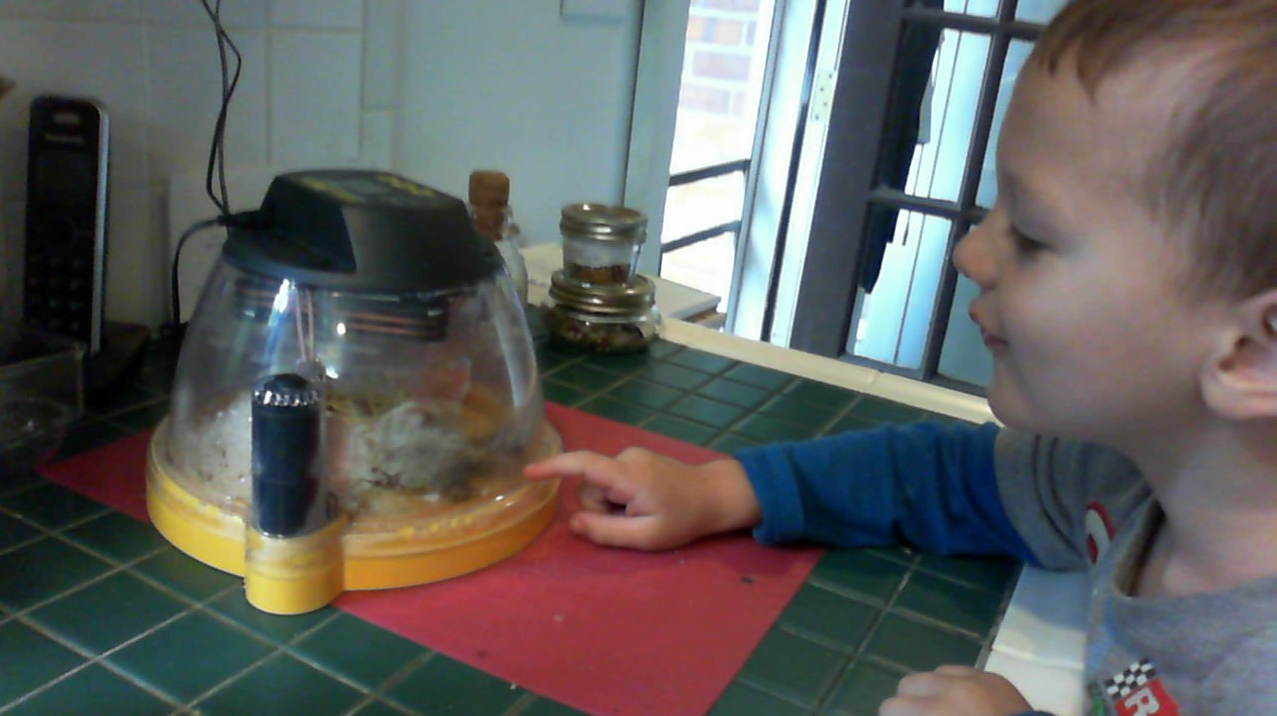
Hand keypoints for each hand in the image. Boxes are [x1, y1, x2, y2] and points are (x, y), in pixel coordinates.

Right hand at [523, 448, 760, 550]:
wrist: (715, 495)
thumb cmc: (684, 518)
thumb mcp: (647, 537)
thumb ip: (606, 532)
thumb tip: (573, 523)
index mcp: (628, 475)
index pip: (583, 464)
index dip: (553, 467)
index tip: (528, 474)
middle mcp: (626, 458)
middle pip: (589, 487)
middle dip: (600, 509)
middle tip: (632, 522)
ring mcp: (631, 456)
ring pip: (599, 486)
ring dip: (611, 505)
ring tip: (641, 514)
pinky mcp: (635, 460)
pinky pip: (611, 481)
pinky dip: (620, 497)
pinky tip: (644, 504)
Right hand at [879, 666, 1031, 715]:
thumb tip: (903, 715)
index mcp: (936, 712)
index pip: (891, 706)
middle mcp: (951, 688)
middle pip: (908, 682)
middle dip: (909, 703)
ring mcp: (975, 678)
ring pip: (935, 673)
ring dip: (934, 691)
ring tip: (945, 711)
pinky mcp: (994, 678)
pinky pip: (963, 672)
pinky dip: (958, 686)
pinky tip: (967, 704)